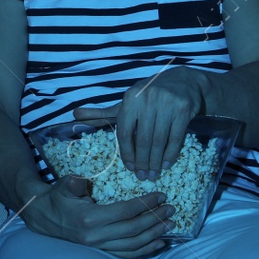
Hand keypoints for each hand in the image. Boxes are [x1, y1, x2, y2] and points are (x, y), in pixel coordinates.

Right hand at [22, 176, 172, 258]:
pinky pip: (127, 253)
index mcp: (89, 219)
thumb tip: (81, 181)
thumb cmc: (57, 198)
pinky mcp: (102, 251)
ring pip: (133, 244)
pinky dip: (145, 250)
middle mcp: (96, 237)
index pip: (125, 212)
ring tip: (170, 225)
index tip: (160, 196)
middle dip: (155, 219)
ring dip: (154, 235)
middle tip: (171, 209)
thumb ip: (73, 183)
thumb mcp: (62, 185)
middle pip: (133, 229)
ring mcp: (99, 247)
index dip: (145, 204)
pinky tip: (159, 243)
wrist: (44, 217)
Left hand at [74, 67, 211, 177]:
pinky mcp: (183, 109)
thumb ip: (102, 113)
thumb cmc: (148, 95)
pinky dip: (171, 154)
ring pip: (159, 140)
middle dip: (143, 162)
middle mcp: (146, 99)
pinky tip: (166, 164)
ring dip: (156, 162)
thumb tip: (75, 115)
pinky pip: (176, 138)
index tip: (130, 168)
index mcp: (130, 99)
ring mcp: (166, 104)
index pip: (124, 132)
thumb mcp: (126, 102)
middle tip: (143, 177)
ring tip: (154, 175)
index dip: (126, 153)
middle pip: (142, 139)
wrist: (182, 81)